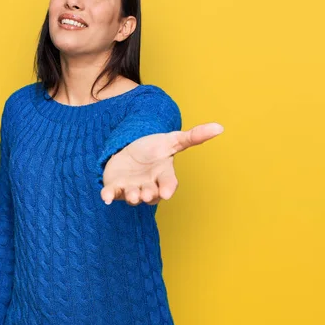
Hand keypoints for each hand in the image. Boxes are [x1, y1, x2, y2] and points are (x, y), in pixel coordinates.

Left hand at [100, 122, 223, 205]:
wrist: (129, 151)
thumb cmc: (153, 149)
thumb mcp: (171, 140)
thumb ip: (193, 136)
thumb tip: (220, 127)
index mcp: (163, 175)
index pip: (168, 183)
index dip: (168, 188)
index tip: (167, 193)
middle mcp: (148, 185)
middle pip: (150, 193)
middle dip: (148, 194)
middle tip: (147, 194)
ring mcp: (132, 188)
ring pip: (132, 196)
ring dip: (132, 197)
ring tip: (132, 195)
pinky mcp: (115, 188)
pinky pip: (112, 194)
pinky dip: (108, 196)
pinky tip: (104, 197)